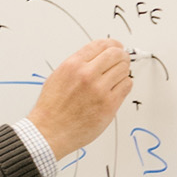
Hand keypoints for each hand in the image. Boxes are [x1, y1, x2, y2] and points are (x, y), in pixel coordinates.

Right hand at [23, 38, 133, 157]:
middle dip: (121, 57)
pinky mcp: (109, 104)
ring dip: (122, 72)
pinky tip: (114, 90)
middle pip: (117, 54)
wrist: (49, 132)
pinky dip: (124, 85)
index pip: (101, 44)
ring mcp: (99, 90)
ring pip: (124, 69)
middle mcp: (86, 75)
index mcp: (72, 65)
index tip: (116, 48)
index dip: (112, 45)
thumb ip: (77, 65)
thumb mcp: (57, 77)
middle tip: (120, 62)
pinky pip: (127, 86)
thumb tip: (97, 56)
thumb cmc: (51, 108)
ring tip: (114, 79)